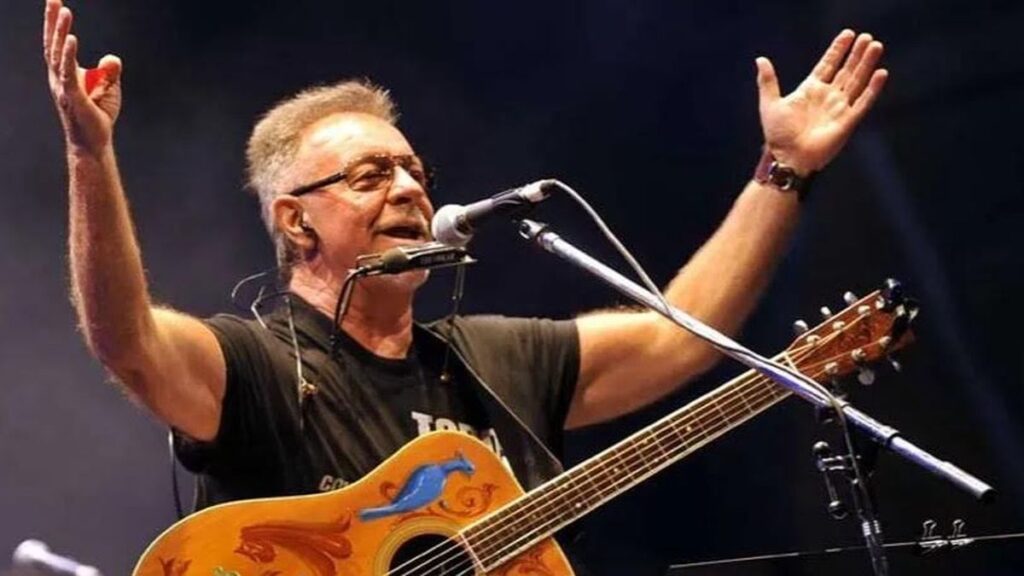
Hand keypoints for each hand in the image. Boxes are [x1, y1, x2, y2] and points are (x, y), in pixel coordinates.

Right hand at [44, 0, 122, 153]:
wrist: (93, 143)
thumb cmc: (98, 117)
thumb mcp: (109, 89)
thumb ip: (109, 72)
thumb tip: (111, 58)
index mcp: (65, 74)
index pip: (58, 44)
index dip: (55, 24)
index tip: (56, 3)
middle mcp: (59, 77)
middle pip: (53, 44)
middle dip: (52, 21)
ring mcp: (63, 87)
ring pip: (59, 54)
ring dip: (61, 32)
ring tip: (64, 12)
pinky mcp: (73, 97)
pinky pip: (69, 73)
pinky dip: (70, 55)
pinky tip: (72, 40)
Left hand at [756, 30, 887, 174]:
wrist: (788, 158)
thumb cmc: (778, 135)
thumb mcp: (770, 103)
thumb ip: (768, 81)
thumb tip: (760, 60)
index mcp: (810, 90)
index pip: (828, 65)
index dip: (837, 50)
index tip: (848, 34)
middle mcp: (827, 97)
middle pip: (846, 70)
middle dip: (856, 54)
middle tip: (866, 37)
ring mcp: (839, 108)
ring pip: (857, 81)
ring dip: (866, 64)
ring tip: (875, 46)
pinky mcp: (848, 121)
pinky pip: (863, 102)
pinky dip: (872, 89)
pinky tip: (881, 73)